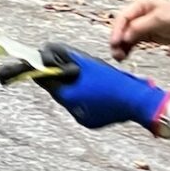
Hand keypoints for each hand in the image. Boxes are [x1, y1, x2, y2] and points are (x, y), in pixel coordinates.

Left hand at [38, 43, 169, 130]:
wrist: (139, 102)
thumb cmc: (115, 83)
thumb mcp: (88, 64)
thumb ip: (65, 56)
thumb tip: (47, 50)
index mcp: (68, 97)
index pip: (45, 81)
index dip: (40, 68)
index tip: (30, 61)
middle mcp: (73, 110)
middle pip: (57, 88)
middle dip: (59, 76)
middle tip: (63, 64)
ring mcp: (83, 117)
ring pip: (70, 96)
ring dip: (73, 85)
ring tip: (86, 76)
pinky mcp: (93, 120)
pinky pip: (82, 104)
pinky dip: (84, 94)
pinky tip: (94, 87)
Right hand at [109, 0, 169, 61]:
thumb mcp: (159, 20)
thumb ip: (139, 27)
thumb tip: (124, 36)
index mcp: (140, 5)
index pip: (123, 18)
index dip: (117, 31)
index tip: (115, 42)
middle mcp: (139, 14)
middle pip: (122, 28)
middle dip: (117, 40)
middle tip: (115, 52)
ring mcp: (143, 26)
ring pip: (126, 36)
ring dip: (121, 46)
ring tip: (119, 57)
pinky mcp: (148, 36)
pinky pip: (133, 42)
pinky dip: (128, 48)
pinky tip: (125, 55)